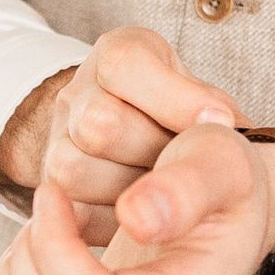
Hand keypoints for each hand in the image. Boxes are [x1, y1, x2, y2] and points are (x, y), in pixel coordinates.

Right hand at [0, 26, 240, 248]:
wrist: (154, 151)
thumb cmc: (187, 123)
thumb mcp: (205, 96)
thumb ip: (213, 107)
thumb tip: (218, 122)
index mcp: (118, 55)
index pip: (125, 64)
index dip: (176, 97)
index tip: (219, 120)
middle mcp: (78, 93)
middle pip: (100, 122)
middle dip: (155, 149)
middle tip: (184, 159)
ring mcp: (57, 141)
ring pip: (75, 168)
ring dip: (131, 187)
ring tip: (162, 183)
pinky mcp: (55, 190)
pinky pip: (70, 210)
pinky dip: (114, 220)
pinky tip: (145, 208)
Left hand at [0, 122, 274, 274]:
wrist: (229, 210)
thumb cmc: (223, 178)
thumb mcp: (220, 159)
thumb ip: (185, 185)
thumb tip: (137, 218)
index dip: (52, 250)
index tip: (52, 193)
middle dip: (26, 264)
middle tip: (46, 210)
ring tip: (38, 234)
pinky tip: (26, 264)